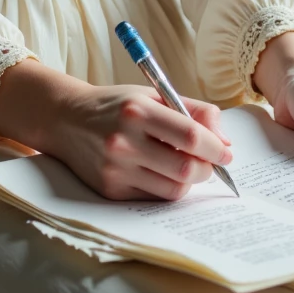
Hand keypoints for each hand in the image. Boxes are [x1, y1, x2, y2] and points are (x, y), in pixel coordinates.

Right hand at [50, 81, 233, 201]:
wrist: (67, 119)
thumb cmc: (117, 106)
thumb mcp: (152, 95)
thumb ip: (192, 111)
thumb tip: (224, 141)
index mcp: (138, 110)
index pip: (190, 135)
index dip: (215, 147)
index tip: (226, 152)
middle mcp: (124, 141)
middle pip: (185, 168)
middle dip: (206, 169)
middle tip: (209, 163)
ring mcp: (116, 168)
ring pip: (173, 189)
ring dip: (188, 181)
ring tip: (185, 166)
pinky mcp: (110, 189)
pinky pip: (153, 197)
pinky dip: (165, 188)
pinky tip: (160, 173)